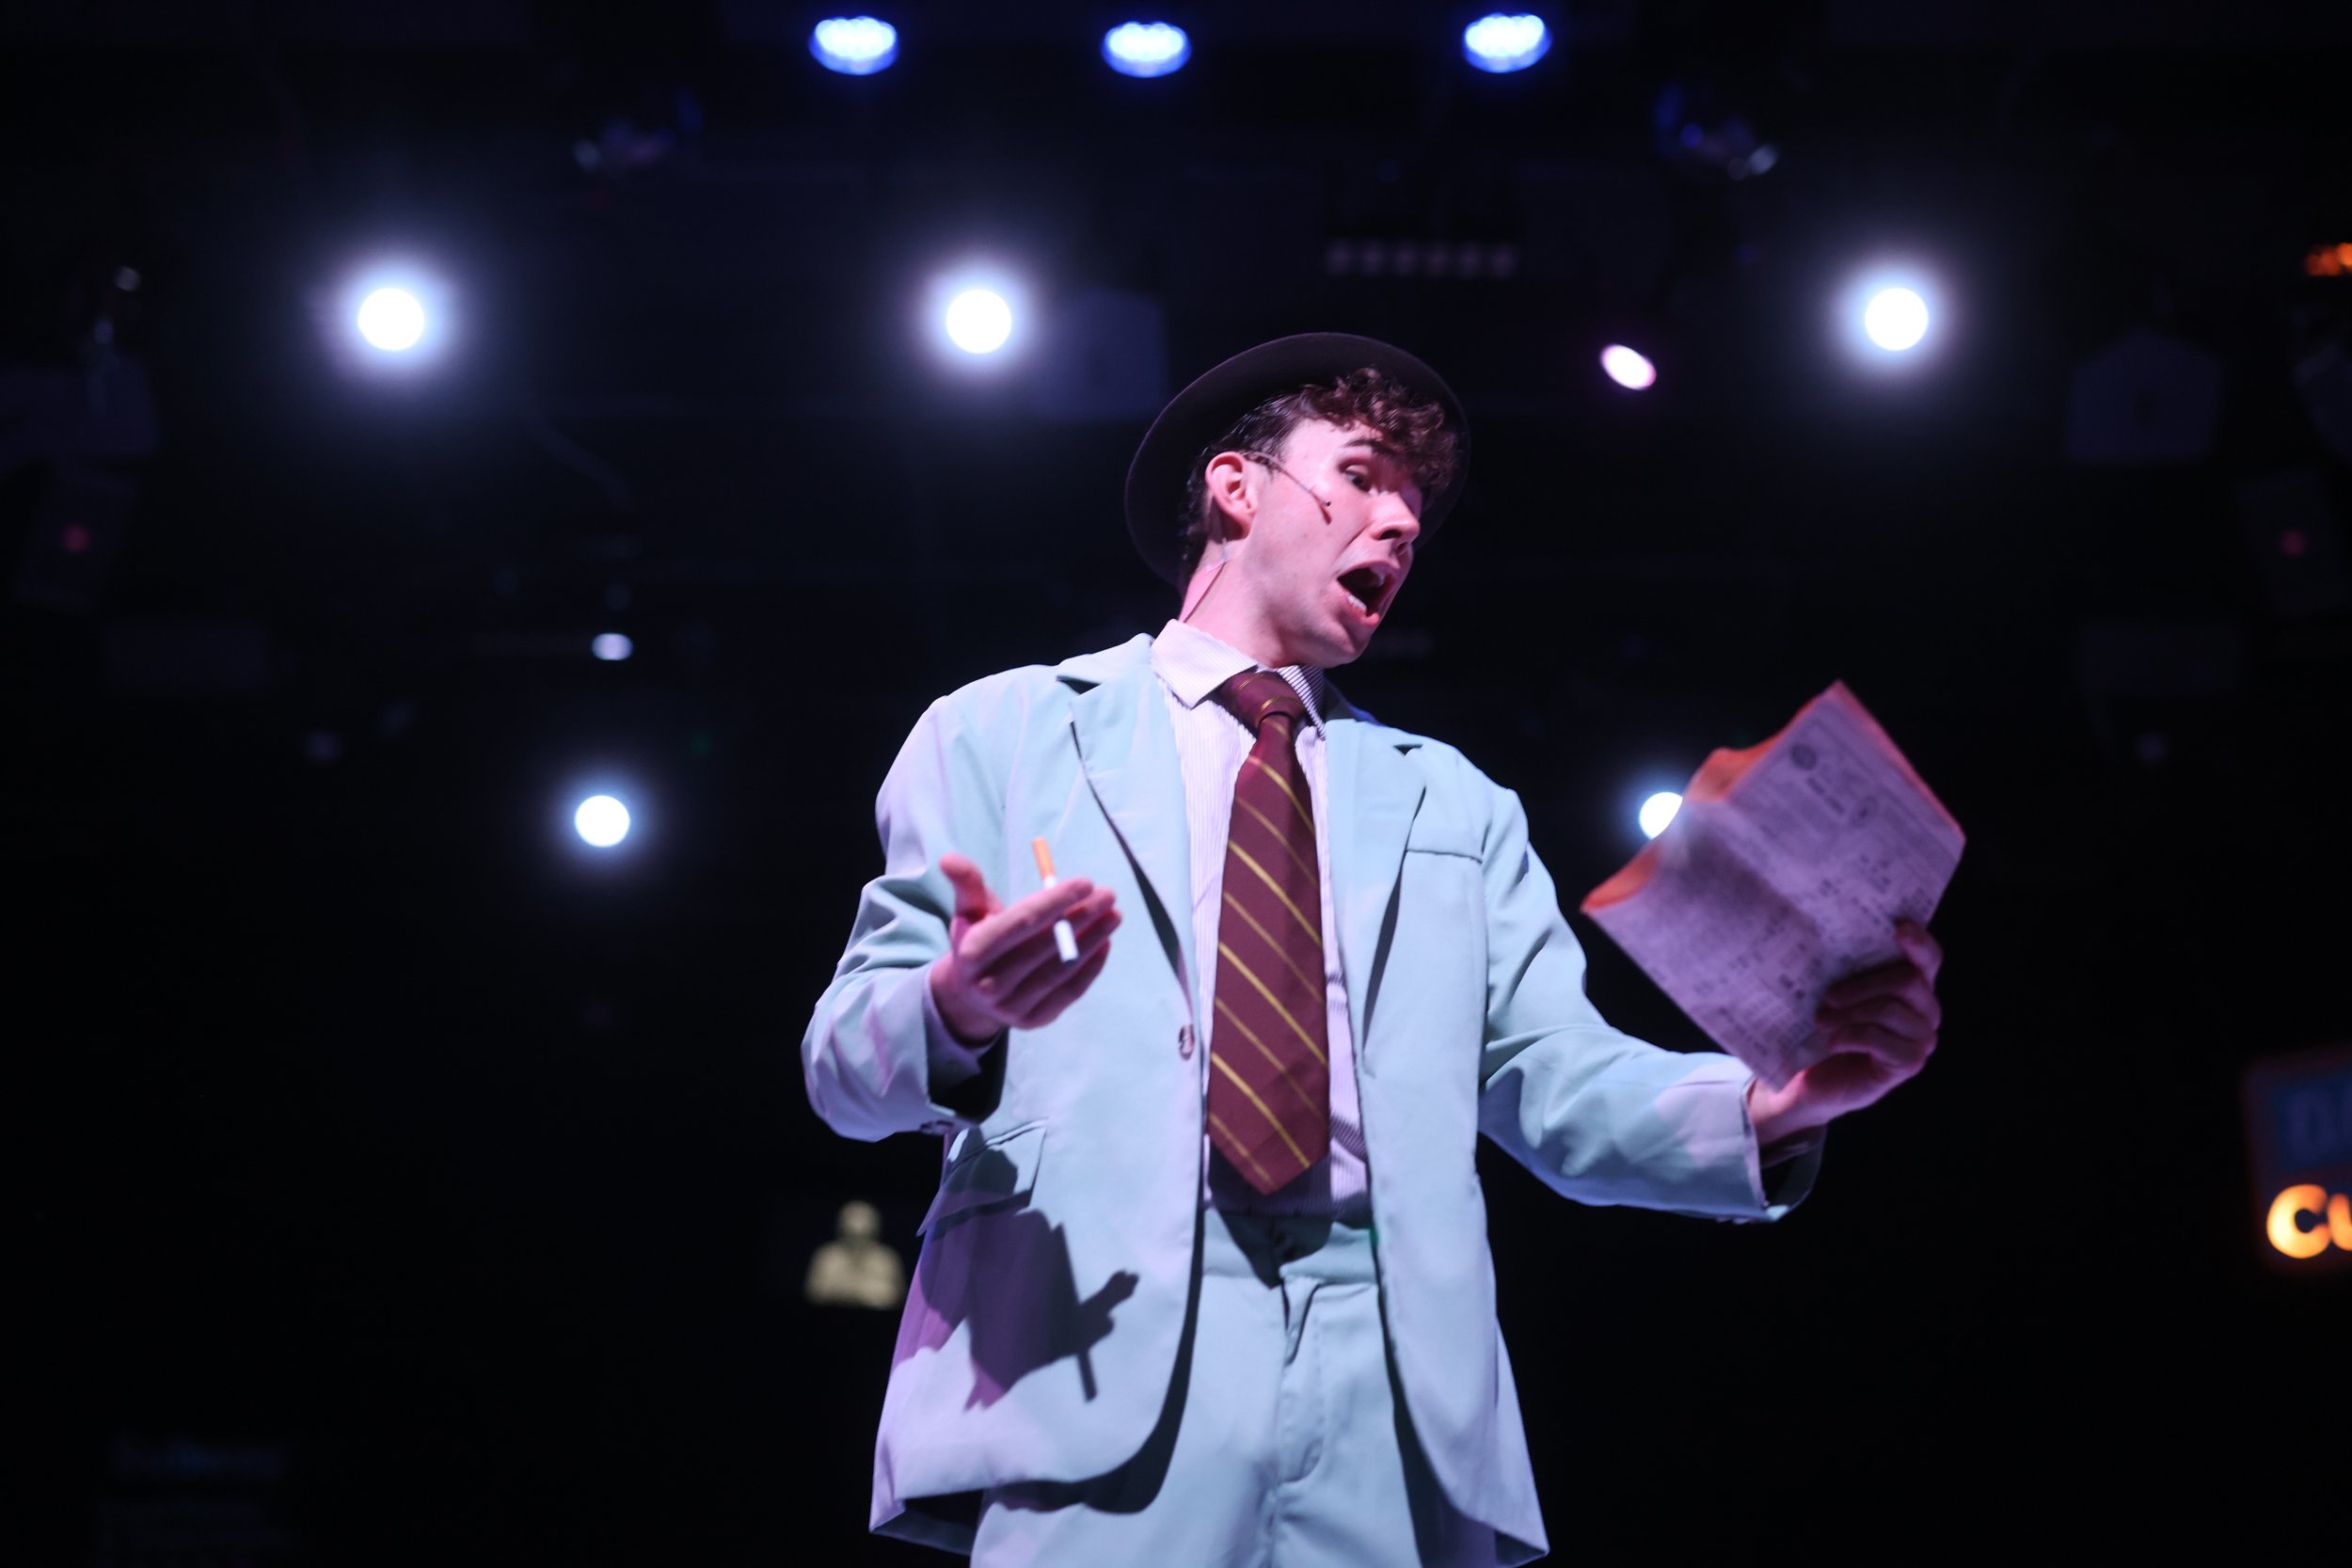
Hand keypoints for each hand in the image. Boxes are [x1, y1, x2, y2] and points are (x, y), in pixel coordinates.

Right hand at [928, 852, 1119, 1045]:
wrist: (971, 994)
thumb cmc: (977, 938)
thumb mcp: (969, 910)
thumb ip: (967, 883)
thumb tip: (949, 858)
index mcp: (972, 952)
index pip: (1021, 923)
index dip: (1055, 901)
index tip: (1085, 882)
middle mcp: (989, 984)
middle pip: (1045, 946)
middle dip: (1082, 917)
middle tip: (1108, 895)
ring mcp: (1012, 1007)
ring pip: (1061, 969)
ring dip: (1093, 940)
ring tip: (1114, 915)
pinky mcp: (1033, 1021)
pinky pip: (1069, 992)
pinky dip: (1091, 967)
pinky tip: (1105, 943)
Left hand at [1748, 918, 1942, 1145]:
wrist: (1819, 1079)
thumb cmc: (1830, 1028)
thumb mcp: (1839, 993)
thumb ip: (1851, 968)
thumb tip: (1833, 937)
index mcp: (1915, 986)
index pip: (1930, 958)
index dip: (1919, 942)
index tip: (1898, 927)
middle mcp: (1927, 1011)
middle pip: (1907, 980)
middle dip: (1862, 985)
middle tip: (1829, 996)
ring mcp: (1923, 1039)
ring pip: (1889, 1009)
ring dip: (1849, 1013)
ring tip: (1823, 1020)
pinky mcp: (1910, 1063)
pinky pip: (1879, 1039)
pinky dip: (1849, 1037)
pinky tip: (1833, 1043)